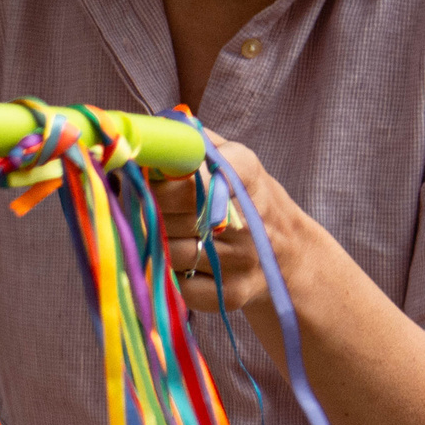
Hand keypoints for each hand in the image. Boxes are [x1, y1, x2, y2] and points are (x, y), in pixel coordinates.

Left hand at [154, 138, 310, 319]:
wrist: (287, 255)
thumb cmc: (242, 198)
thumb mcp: (230, 158)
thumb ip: (190, 141)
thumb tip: (142, 132)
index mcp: (244, 171)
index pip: (187, 172)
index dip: (154, 178)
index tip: (136, 176)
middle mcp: (246, 215)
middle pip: (168, 213)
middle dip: (145, 210)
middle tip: (138, 206)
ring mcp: (240, 258)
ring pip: (166, 250)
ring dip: (151, 243)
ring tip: (157, 232)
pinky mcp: (230, 293)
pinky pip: (174, 284)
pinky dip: (164, 274)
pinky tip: (175, 262)